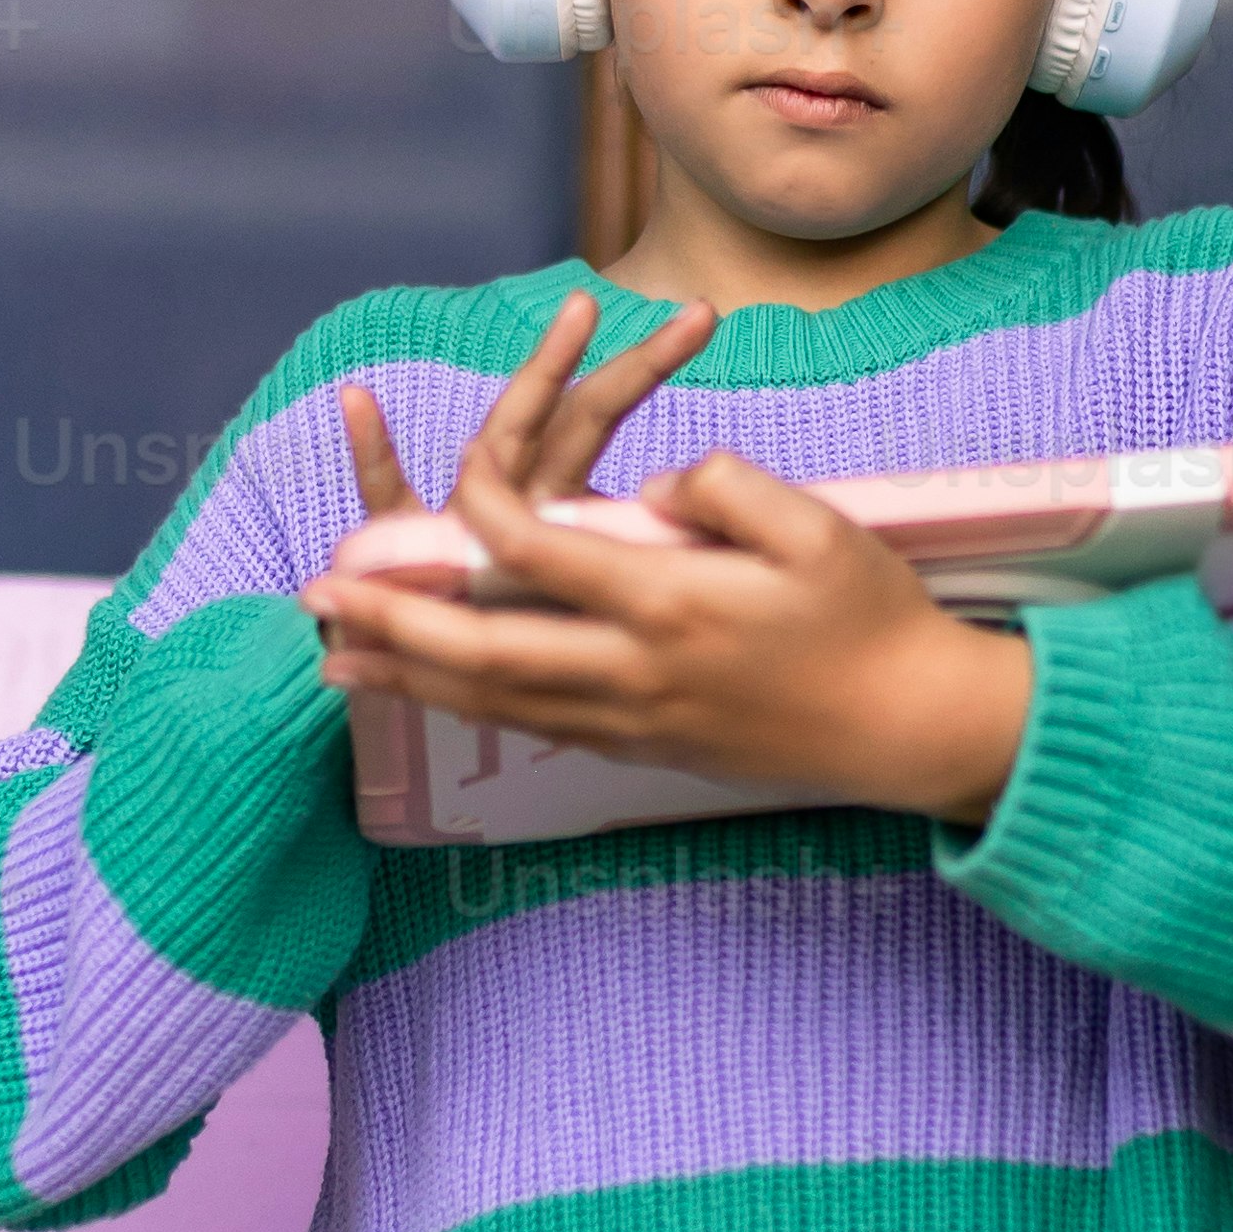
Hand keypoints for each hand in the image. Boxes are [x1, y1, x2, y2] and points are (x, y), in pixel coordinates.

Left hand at [319, 293, 1033, 830]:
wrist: (914, 729)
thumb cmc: (872, 616)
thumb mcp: (813, 521)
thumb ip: (717, 486)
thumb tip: (644, 489)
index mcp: (672, 602)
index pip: (538, 552)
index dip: (478, 512)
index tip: (445, 481)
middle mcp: (638, 672)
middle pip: (484, 651)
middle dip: (391, 628)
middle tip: (318, 603)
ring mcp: (638, 722)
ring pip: (497, 703)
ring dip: (411, 681)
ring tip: (341, 665)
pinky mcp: (649, 750)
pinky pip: (539, 729)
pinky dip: (475, 712)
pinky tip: (443, 700)